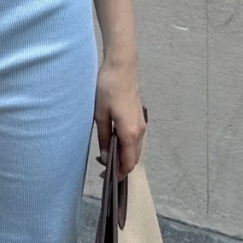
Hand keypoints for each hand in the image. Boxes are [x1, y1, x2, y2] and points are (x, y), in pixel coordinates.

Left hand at [94, 59, 145, 179]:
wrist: (122, 66)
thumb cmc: (108, 88)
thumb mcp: (100, 114)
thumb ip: (104, 137)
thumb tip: (105, 156)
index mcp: (130, 133)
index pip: (128, 163)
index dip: (119, 174)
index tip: (106, 177)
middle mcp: (140, 131)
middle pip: (134, 159)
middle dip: (121, 167)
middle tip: (103, 167)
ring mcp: (142, 124)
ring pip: (135, 149)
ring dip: (124, 156)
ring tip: (106, 155)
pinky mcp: (139, 117)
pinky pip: (136, 140)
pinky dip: (127, 146)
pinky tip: (114, 142)